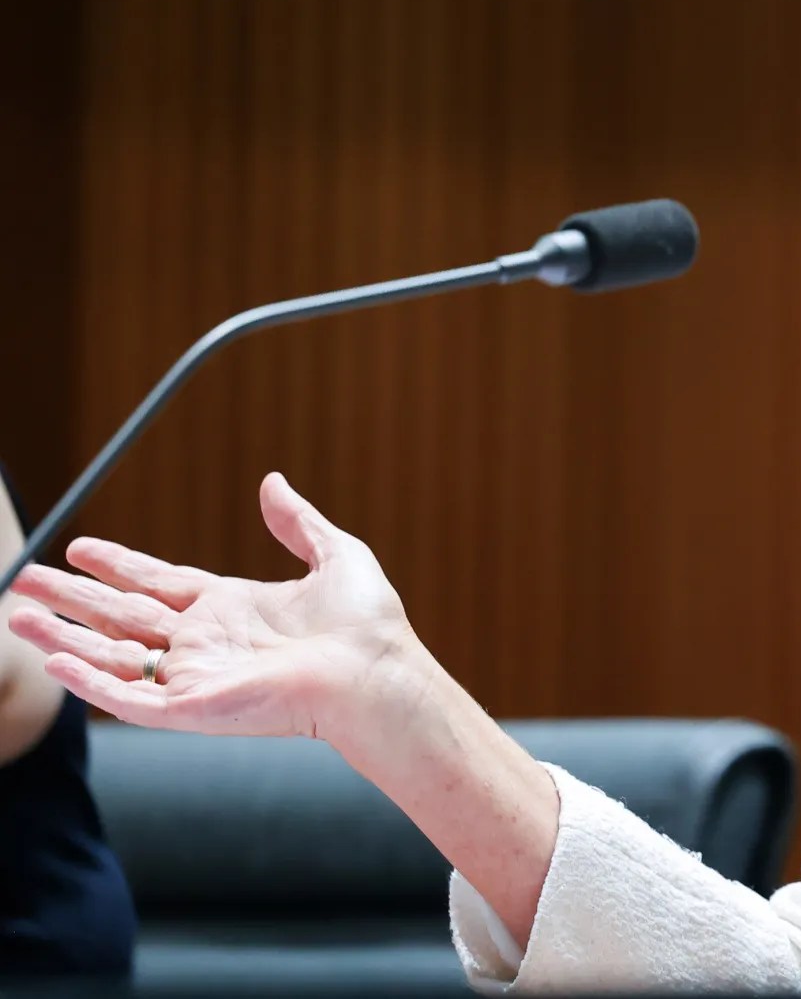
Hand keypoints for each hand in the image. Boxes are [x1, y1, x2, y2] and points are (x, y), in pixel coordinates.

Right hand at [7, 473, 421, 746]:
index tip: (81, 546)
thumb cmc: (367, 623)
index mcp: (233, 607)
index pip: (159, 583)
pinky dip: (88, 680)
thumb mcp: (335, 555)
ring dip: (63, 635)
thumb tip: (272, 481)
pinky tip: (55, 658)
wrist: (375, 673)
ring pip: (111, 655)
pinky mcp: (192, 708)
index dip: (120, 564)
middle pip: (123, 615)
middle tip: (25, 578)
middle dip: (73, 597)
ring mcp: (195, 677)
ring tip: (15, 613)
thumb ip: (297, 522)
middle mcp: (206, 642)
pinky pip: (127, 697)